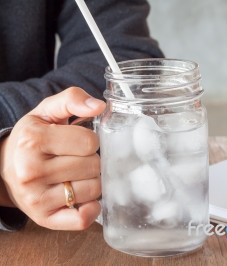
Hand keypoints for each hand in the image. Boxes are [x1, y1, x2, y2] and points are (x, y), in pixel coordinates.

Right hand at [0, 87, 105, 229]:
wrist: (5, 167)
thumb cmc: (33, 138)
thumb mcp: (47, 112)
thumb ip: (73, 99)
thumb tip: (99, 106)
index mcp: (32, 140)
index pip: (90, 142)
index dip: (90, 140)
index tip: (77, 142)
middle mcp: (30, 171)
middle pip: (93, 166)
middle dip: (91, 160)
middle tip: (77, 159)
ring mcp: (36, 198)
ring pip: (94, 190)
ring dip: (92, 181)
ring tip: (76, 175)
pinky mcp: (44, 219)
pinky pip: (83, 219)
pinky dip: (90, 208)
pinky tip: (83, 197)